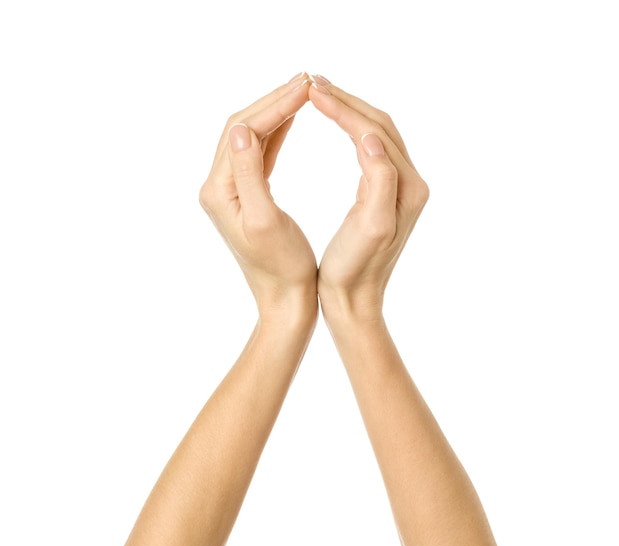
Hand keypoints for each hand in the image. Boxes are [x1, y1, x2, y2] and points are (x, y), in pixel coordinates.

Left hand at [199, 74, 316, 321]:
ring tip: (304, 93)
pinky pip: (259, 154)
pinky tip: (292, 121)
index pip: (243, 131)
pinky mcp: (245, 197)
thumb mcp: (264, 220)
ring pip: (251, 137)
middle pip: (243, 128)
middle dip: (274, 101)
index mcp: (220, 190)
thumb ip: (250, 173)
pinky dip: (276, 133)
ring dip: (276, 113)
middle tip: (307, 80)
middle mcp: (219, 187)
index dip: (275, 105)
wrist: (285, 299)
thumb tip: (241, 128)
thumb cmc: (282, 267)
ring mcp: (230, 191)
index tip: (307, 86)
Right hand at [308, 77, 428, 323]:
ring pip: (376, 135)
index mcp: (407, 188)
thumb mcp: (370, 226)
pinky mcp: (387, 196)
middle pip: (380, 126)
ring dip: (349, 112)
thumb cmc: (354, 269)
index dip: (343, 108)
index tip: (311, 90)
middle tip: (312, 83)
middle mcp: (411, 183)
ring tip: (319, 96)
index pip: (375, 131)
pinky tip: (336, 125)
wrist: (354, 300)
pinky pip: (372, 152)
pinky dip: (352, 131)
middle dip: (346, 101)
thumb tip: (370, 137)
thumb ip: (378, 180)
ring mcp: (401, 189)